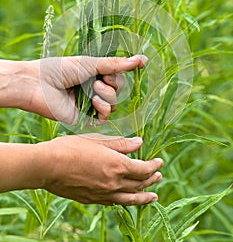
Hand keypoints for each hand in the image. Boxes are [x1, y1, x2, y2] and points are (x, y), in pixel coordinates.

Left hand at [22, 55, 146, 123]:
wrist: (38, 84)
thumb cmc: (60, 69)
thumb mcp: (90, 63)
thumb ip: (115, 64)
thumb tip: (141, 59)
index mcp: (94, 74)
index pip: (118, 76)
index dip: (123, 73)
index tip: (134, 65)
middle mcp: (93, 89)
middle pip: (119, 91)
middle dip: (113, 84)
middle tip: (99, 79)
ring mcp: (89, 104)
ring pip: (114, 104)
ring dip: (107, 96)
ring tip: (93, 89)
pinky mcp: (84, 118)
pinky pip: (104, 117)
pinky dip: (102, 109)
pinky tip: (94, 102)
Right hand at [38, 134, 162, 205]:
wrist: (48, 166)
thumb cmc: (71, 148)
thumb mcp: (97, 140)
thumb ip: (120, 144)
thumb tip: (140, 142)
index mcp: (117, 165)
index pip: (143, 169)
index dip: (154, 165)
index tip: (159, 162)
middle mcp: (113, 183)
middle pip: (139, 184)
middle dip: (152, 180)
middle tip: (159, 176)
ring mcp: (103, 194)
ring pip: (130, 198)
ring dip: (144, 197)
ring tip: (153, 197)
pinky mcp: (92, 200)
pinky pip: (114, 203)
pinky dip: (125, 201)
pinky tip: (127, 200)